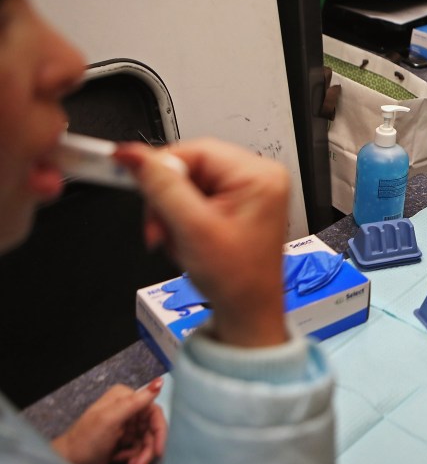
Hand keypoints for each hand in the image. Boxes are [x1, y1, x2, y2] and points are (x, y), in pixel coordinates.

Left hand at [51, 379, 166, 463]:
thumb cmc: (85, 440)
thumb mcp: (110, 419)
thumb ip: (135, 401)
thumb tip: (159, 381)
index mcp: (124, 398)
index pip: (153, 411)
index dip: (159, 431)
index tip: (159, 450)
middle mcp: (127, 408)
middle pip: (151, 428)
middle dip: (148, 448)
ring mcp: (125, 424)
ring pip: (146, 440)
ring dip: (141, 456)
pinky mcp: (122, 439)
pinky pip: (138, 447)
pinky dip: (134, 457)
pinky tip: (122, 462)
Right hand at [116, 138, 289, 347]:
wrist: (247, 313)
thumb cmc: (237, 280)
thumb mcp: (192, 229)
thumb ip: (161, 187)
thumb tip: (134, 155)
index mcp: (259, 175)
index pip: (196, 150)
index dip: (160, 168)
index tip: (130, 177)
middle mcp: (259, 177)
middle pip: (190, 166)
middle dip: (166, 199)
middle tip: (159, 228)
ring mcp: (249, 191)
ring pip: (188, 184)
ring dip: (171, 212)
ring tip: (178, 241)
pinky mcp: (237, 205)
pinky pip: (195, 198)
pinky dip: (181, 219)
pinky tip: (187, 240)